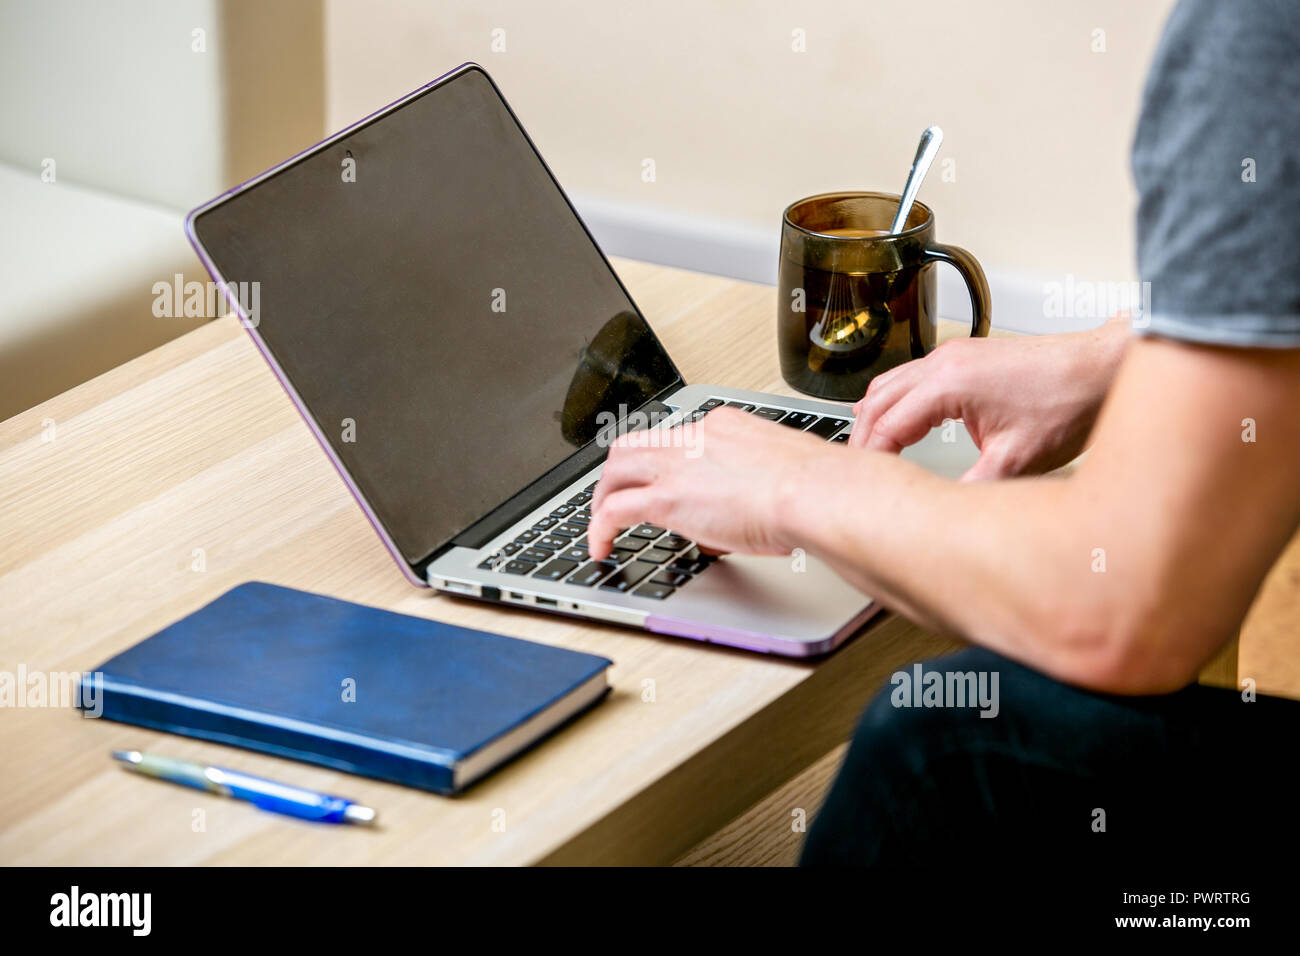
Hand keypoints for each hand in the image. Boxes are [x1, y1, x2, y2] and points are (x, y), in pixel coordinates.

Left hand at [587, 408, 828, 559]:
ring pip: (616, 468)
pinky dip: (599, 528)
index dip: (669, 465)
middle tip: (618, 496)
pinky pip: (614, 510)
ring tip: (601, 524)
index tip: (669, 483)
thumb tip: (758, 509)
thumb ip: (763, 483)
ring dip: (603, 495)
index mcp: (725, 426)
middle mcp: (695, 438)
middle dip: (621, 471)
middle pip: (637, 443)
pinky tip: (601, 548)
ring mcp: (677, 465)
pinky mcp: (666, 499)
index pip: (681, 440)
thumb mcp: (785, 473)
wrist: (814, 494)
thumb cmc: (816, 489)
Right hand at [848, 316, 1128, 478]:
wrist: (1102, 367)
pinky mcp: (965, 356)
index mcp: (947, 384)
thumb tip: (948, 516)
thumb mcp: (1017, 460)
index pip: (887, 425)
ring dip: (875, 416)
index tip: (865, 483)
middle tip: (858, 472)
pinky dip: (894, 400)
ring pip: (890, 383)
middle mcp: (944, 363)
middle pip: (878, 401)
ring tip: (868, 449)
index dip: (870, 458)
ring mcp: (953, 355)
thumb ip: (973, 490)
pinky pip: (911, 376)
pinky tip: (897, 416)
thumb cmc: (1069, 401)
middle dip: (863, 438)